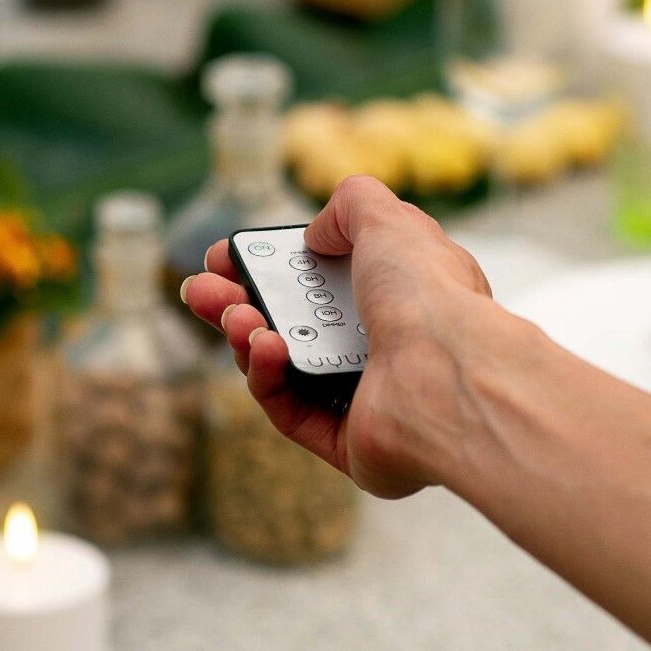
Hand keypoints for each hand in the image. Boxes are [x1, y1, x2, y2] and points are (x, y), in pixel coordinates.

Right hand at [182, 175, 519, 498]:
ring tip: (236, 319)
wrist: (449, 376)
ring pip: (288, 367)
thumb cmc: (430, 296)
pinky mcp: (350, 443)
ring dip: (249, 337)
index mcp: (405, 292)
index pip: (327, 278)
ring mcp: (369, 396)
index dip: (274, 265)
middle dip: (240, 302)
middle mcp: (389, 344)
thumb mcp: (388, 219)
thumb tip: (315, 234)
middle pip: (296, 323)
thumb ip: (349, 207)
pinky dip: (269, 378)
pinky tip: (265, 349)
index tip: (227, 256)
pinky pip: (293, 411)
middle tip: (201, 290)